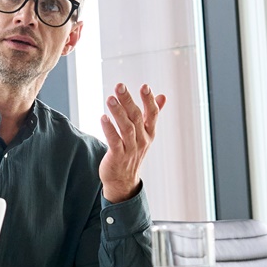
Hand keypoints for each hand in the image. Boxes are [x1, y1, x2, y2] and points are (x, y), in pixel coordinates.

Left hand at [99, 83, 165, 202]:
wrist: (123, 180)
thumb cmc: (133, 152)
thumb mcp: (145, 134)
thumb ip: (153, 114)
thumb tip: (163, 96)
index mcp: (149, 133)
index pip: (153, 114)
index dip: (149, 100)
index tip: (145, 86)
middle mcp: (142, 140)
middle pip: (136, 117)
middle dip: (128, 101)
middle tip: (120, 86)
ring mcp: (130, 149)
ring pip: (126, 128)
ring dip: (118, 112)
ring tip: (110, 98)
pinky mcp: (118, 157)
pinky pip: (114, 141)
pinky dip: (109, 129)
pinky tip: (103, 117)